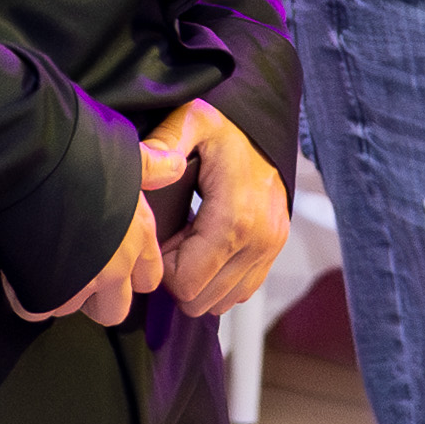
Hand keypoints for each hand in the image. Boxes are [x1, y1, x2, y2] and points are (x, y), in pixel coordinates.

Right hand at [8, 131, 188, 326]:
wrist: (31, 153)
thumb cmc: (79, 148)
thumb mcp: (126, 153)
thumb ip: (152, 167)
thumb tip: (175, 167)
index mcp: (137, 236)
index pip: (147, 280)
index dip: (128, 274)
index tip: (107, 259)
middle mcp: (115, 265)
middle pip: (114, 309)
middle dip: (95, 298)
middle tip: (74, 271)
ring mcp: (79, 281)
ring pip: (72, 309)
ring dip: (58, 294)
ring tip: (43, 263)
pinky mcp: (42, 289)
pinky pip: (34, 309)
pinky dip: (24, 294)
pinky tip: (19, 269)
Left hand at [148, 98, 289, 317]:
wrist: (263, 128)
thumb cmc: (225, 126)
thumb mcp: (192, 121)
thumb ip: (166, 140)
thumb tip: (150, 164)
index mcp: (236, 219)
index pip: (186, 283)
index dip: (161, 267)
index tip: (159, 237)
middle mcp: (259, 242)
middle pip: (201, 300)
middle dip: (176, 277)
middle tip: (171, 240)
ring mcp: (270, 250)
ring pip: (220, 302)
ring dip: (197, 280)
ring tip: (188, 242)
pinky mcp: (274, 252)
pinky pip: (240, 292)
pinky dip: (217, 279)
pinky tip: (206, 247)